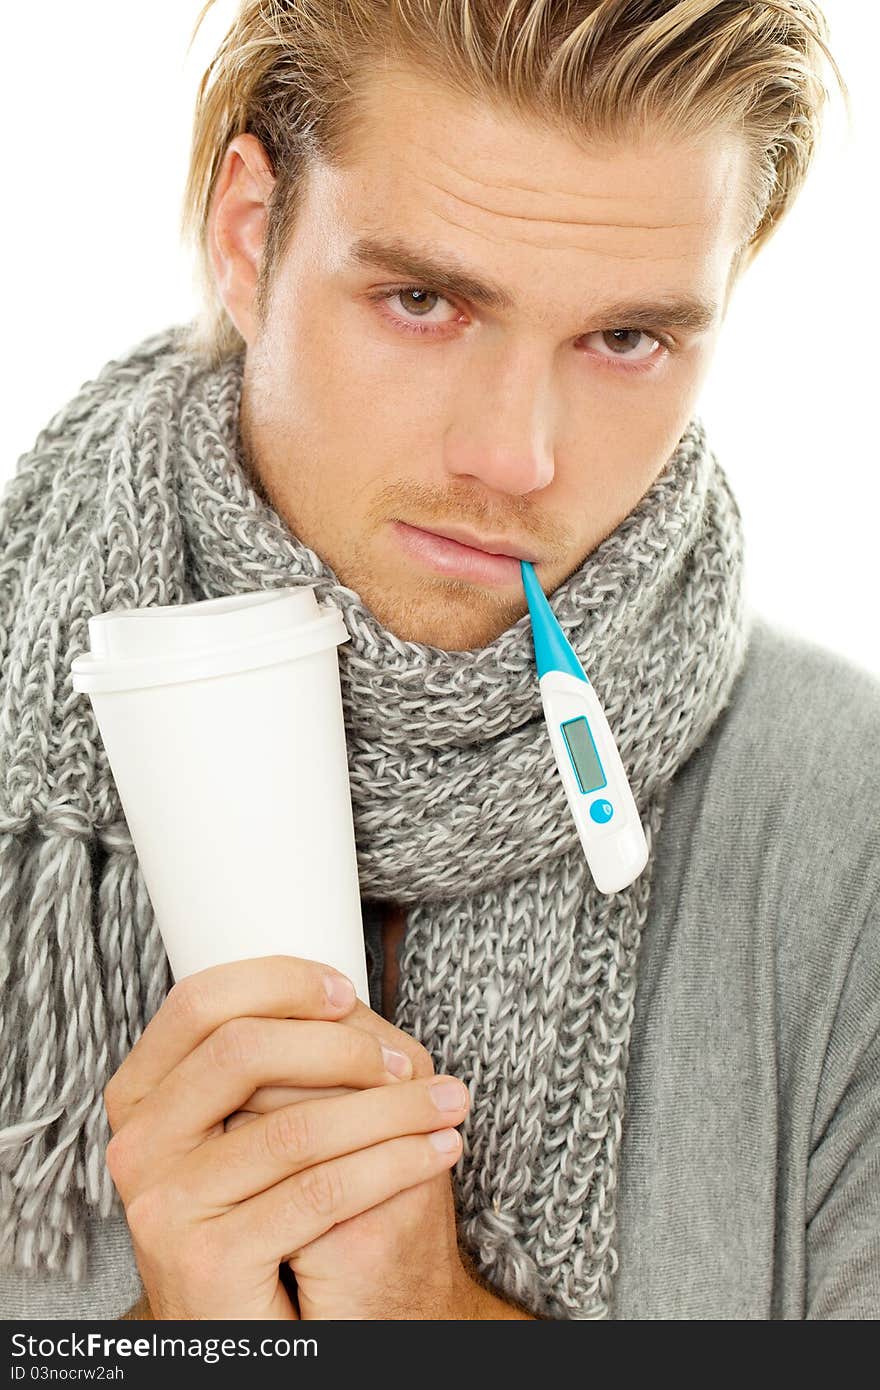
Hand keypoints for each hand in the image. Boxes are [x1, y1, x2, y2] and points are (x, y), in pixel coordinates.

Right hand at [103, 954, 466, 1319]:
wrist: (269, 1331)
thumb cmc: (271, 1212)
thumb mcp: (251, 1126)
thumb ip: (270, 1061)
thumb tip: (336, 993)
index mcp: (142, 1096)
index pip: (199, 1004)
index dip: (278, 982)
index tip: (344, 991)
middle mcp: (137, 1146)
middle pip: (240, 1051)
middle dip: (341, 1046)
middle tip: (406, 1062)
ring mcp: (163, 1206)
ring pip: (293, 1128)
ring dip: (393, 1110)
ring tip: (446, 1105)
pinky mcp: (205, 1261)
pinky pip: (319, 1194)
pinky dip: (394, 1164)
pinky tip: (435, 1152)